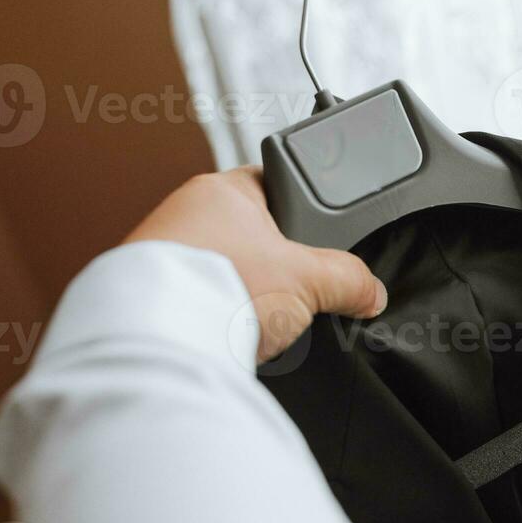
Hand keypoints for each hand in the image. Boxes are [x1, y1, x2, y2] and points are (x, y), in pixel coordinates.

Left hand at [126, 167, 386, 361]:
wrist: (157, 340)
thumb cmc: (220, 286)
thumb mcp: (308, 279)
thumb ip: (349, 278)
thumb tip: (372, 290)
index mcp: (224, 188)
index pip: (276, 183)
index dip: (306, 208)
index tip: (322, 235)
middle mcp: (185, 211)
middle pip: (252, 232)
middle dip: (277, 262)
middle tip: (296, 288)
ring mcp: (161, 251)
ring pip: (226, 267)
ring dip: (245, 291)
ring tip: (260, 316)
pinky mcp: (149, 292)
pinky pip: (200, 298)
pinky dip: (219, 314)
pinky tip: (232, 333)